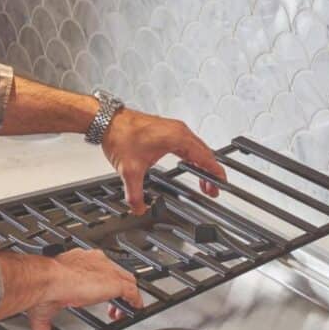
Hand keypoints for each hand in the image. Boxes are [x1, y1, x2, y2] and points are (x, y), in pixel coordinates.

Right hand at [25, 248, 141, 329]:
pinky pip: (133, 292)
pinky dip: (135, 301)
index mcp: (77, 263)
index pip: (96, 270)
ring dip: (127, 296)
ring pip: (126, 281)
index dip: (100, 285)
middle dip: (116, 290)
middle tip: (113, 306)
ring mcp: (107, 272)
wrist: (49, 279)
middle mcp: (94, 263)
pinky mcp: (115, 282)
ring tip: (124, 310)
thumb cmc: (44, 288)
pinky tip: (135, 310)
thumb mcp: (44, 311)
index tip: (96, 296)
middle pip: (114, 274)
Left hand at [102, 109, 226, 214]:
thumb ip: (135, 194)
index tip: (221, 183)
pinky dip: (192, 156)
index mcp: (177, 138)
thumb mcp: (129, 171)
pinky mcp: (166, 130)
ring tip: (203, 181)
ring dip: (201, 164)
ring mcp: (173, 129)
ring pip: (196, 148)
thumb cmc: (120, 134)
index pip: (205, 157)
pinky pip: (187, 144)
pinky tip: (188, 165)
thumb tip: (139, 208)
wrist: (107, 120)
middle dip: (209, 173)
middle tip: (211, 190)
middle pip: (204, 153)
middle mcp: (179, 131)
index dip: (215, 172)